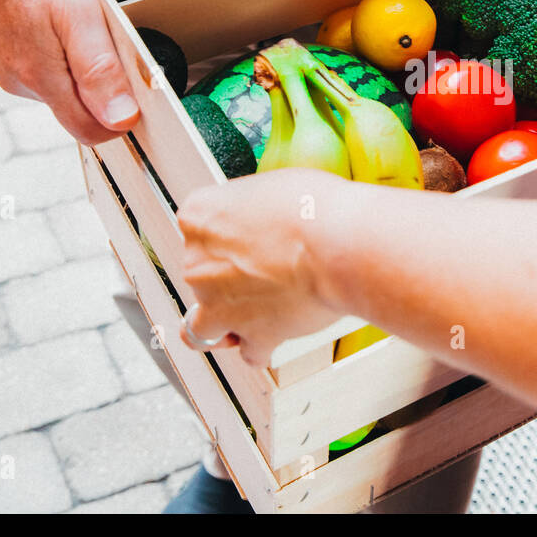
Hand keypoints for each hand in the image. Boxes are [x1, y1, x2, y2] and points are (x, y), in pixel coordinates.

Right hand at [0, 0, 139, 143]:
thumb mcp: (79, 17)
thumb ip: (99, 71)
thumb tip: (120, 120)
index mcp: (38, 79)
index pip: (89, 130)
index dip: (120, 118)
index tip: (141, 94)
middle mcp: (21, 82)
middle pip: (79, 110)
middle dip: (105, 87)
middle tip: (112, 42)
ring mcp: (12, 68)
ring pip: (66, 88)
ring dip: (86, 67)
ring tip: (84, 25)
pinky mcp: (10, 53)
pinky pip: (50, 67)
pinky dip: (68, 53)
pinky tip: (67, 23)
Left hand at [177, 169, 347, 364]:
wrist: (340, 245)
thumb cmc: (314, 209)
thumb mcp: (273, 185)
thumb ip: (254, 207)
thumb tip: (266, 215)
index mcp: (198, 218)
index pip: (196, 229)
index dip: (224, 235)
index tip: (244, 237)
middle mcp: (198, 263)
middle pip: (199, 276)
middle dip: (227, 278)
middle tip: (263, 270)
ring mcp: (219, 303)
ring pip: (202, 327)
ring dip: (222, 324)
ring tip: (246, 317)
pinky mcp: (251, 334)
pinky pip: (250, 351)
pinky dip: (261, 347)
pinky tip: (273, 338)